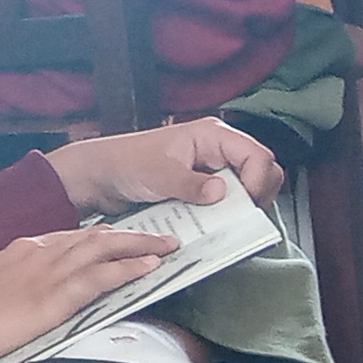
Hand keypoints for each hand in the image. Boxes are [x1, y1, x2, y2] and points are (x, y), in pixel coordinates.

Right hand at [0, 227, 178, 362]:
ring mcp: (42, 274)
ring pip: (103, 250)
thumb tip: (31, 307)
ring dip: (140, 247)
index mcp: (17, 253)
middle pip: (94, 238)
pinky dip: (128, 270)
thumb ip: (14, 294)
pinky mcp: (48, 299)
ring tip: (168, 247)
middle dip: (131, 237)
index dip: (102, 239)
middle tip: (161, 237)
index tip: (125, 240)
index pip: (70, 239)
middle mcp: (34, 253)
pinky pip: (98, 278)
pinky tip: (149, 269)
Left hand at [49, 118, 279, 212]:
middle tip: (241, 218)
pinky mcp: (203, 189)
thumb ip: (188, 183)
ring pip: (248, 189)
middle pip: (262, 172)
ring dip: (242, 208)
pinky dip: (226, 215)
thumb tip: (221, 192)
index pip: (258, 156)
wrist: (100, 177)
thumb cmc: (124, 164)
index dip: (258, 181)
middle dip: (257, 196)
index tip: (246, 205)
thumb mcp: (157, 174)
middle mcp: (218, 151)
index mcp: (212, 135)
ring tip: (226, 224)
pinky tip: (214, 226)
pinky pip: (227, 202)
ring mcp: (212, 170)